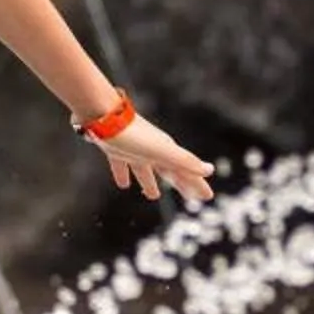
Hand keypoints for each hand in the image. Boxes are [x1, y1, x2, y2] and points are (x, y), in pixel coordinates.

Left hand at [93, 110, 213, 202]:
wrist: (104, 116)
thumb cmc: (134, 135)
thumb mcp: (162, 152)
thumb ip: (185, 161)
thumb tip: (210, 170)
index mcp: (166, 151)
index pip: (186, 172)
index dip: (197, 184)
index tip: (207, 196)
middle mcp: (152, 151)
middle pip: (170, 172)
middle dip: (180, 183)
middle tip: (190, 197)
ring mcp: (134, 150)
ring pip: (146, 170)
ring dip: (150, 183)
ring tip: (153, 196)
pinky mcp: (116, 149)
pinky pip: (122, 166)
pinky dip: (124, 175)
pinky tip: (123, 185)